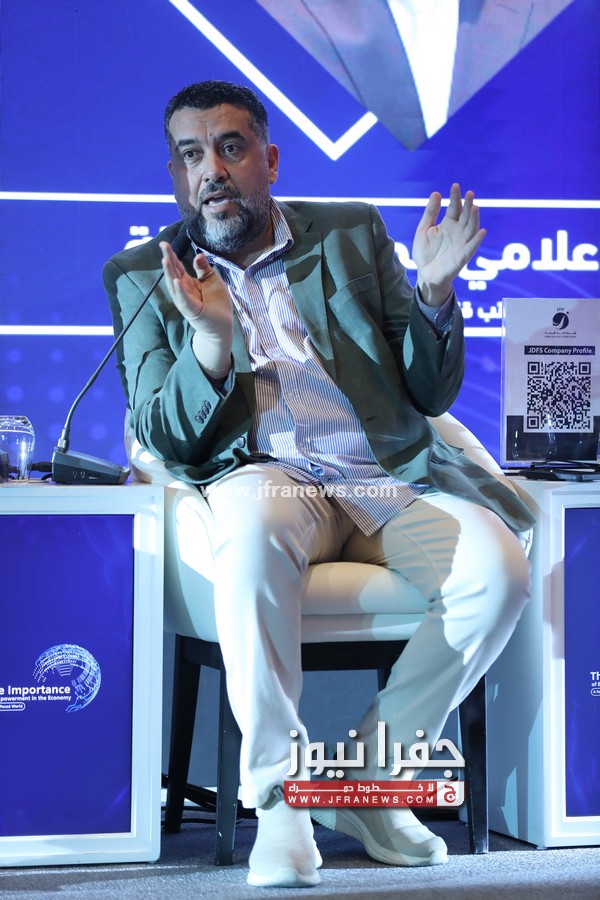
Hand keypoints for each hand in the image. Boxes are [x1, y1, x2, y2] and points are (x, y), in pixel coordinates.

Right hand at [160, 241, 232, 378]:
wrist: (223, 325)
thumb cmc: (217, 303)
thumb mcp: (212, 280)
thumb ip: (204, 268)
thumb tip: (198, 254)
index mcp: (188, 282)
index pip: (177, 267)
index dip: (171, 255)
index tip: (164, 243)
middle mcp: (183, 291)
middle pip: (174, 273)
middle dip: (168, 259)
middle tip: (163, 245)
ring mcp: (186, 301)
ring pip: (175, 286)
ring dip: (170, 273)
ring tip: (165, 260)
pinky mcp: (192, 311)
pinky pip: (184, 300)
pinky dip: (180, 291)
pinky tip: (177, 281)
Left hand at [412, 183, 485, 305]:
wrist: (425, 274)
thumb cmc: (425, 253)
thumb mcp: (423, 230)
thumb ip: (430, 213)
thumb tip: (436, 193)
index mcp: (448, 224)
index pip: (454, 208)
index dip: (455, 197)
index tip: (455, 185)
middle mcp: (457, 232)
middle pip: (465, 216)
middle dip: (468, 204)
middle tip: (469, 193)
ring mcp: (461, 243)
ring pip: (471, 228)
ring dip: (474, 218)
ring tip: (474, 207)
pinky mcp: (463, 256)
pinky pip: (472, 247)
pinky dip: (477, 240)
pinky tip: (481, 231)